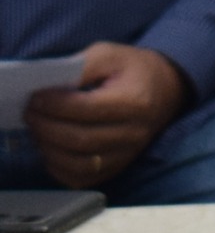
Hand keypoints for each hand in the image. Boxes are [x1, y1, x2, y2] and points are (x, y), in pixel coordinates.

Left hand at [26, 44, 192, 189]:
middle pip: (81, 140)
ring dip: (50, 149)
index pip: (87, 109)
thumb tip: (50, 86)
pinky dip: (59, 169)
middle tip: (30, 113)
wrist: (166, 89)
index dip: (55, 105)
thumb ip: (82, 66)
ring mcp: (128, 153)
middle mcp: (135, 133)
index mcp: (135, 101)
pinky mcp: (119, 166)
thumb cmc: (134, 70)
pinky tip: (51, 150)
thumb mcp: (111, 54)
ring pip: (80, 164)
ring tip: (38, 131)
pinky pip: (83, 178)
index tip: (36, 98)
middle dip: (46, 127)